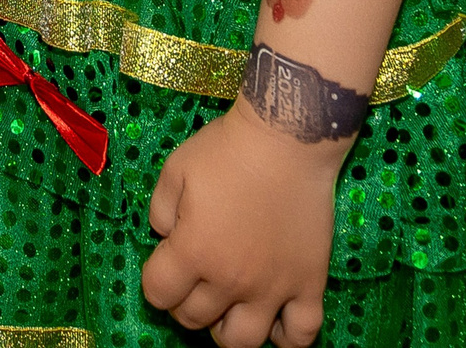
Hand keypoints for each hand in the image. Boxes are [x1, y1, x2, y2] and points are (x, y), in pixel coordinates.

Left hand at [142, 105, 338, 347]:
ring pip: (241, 341)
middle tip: (197, 276)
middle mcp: (230, 279)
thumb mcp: (176, 168)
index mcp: (194, 251)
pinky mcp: (309, 283)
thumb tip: (165, 237)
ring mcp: (272, 287)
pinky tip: (275, 317)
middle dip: (186, 301)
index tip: (167, 260)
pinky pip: (300, 334)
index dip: (156, 279)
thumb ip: (159, 210)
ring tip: (230, 303)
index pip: (158, 294)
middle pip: (193, 318)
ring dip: (227, 328)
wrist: (288, 137)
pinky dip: (286, 337)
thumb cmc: (228, 148)